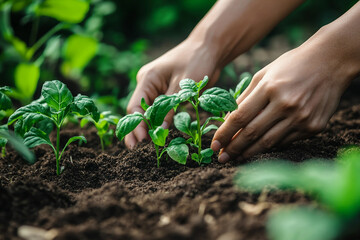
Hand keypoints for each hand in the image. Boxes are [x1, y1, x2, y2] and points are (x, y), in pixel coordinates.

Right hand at [125, 39, 220, 147]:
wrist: (209, 48)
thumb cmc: (197, 61)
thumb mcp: (184, 85)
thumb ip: (170, 107)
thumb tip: (160, 129)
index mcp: (148, 78)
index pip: (135, 106)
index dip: (136, 125)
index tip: (140, 141)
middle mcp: (148, 84)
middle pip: (138, 111)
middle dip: (138, 129)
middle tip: (135, 149)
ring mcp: (157, 88)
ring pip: (149, 112)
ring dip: (149, 127)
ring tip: (146, 146)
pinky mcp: (167, 92)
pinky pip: (160, 109)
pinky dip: (159, 121)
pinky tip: (159, 134)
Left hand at [211, 34, 353, 161]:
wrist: (331, 62)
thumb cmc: (291, 65)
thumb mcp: (264, 74)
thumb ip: (245, 97)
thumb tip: (227, 120)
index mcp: (270, 88)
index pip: (240, 117)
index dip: (224, 134)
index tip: (214, 145)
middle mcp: (286, 104)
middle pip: (252, 133)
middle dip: (233, 148)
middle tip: (221, 158)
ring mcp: (301, 117)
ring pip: (268, 143)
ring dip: (249, 153)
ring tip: (236, 158)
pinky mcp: (314, 127)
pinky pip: (286, 142)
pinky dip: (270, 146)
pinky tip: (259, 149)